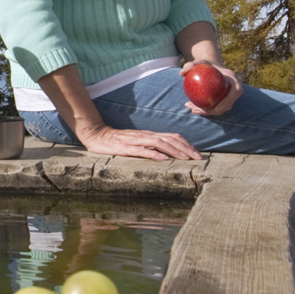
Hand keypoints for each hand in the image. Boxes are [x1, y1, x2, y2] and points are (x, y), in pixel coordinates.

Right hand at [71, 121, 201, 160]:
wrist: (96, 135)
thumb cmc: (116, 141)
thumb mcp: (137, 143)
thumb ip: (150, 147)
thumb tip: (167, 154)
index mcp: (149, 135)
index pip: (173, 137)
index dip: (187, 145)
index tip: (197, 155)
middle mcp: (145, 136)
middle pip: (170, 139)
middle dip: (186, 149)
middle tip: (198, 158)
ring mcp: (136, 141)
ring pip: (159, 143)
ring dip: (174, 151)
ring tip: (186, 159)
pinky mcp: (125, 147)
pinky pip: (141, 150)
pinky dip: (153, 154)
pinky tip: (162, 158)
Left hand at [181, 60, 243, 115]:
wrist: (210, 67)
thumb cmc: (205, 64)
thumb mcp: (198, 61)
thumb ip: (191, 65)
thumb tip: (182, 72)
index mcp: (233, 79)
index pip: (236, 92)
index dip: (227, 102)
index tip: (214, 107)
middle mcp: (234, 89)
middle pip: (227, 105)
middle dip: (212, 111)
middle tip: (195, 110)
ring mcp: (230, 96)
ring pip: (221, 109)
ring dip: (206, 112)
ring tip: (191, 109)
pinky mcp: (223, 101)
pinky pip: (215, 107)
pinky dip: (205, 109)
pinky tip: (191, 107)